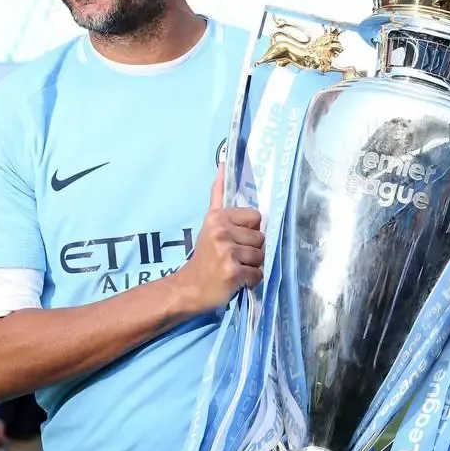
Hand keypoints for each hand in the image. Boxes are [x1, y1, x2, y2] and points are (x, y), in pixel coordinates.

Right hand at [175, 164, 265, 313]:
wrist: (188, 288)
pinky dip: (251, 281)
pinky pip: (258, 274)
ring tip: (234, 268)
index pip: (256, 217)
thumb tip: (223, 162)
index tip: (234, 240)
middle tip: (233, 257)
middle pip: (260, 238)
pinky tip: (236, 280)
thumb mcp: (209, 222)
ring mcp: (227, 252)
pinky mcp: (233, 272)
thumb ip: (217, 194)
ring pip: (261, 257)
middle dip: (251, 251)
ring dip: (252, 266)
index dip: (249, 231)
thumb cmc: (204, 256)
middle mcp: (221, 232)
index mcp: (218, 217)